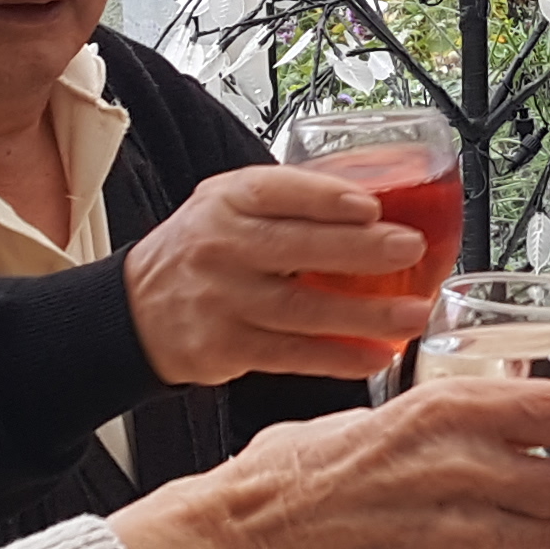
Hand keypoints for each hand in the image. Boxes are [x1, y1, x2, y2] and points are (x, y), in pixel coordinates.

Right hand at [127, 164, 431, 385]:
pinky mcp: (226, 348)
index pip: (279, 191)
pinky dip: (338, 357)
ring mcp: (222, 301)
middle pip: (297, 248)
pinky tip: (375, 356)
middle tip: (410, 249)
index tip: (372, 206)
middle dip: (360, 250)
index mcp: (227, 201)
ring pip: (302, 310)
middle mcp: (221, 247)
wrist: (136, 310)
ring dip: (364, 316)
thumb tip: (374, 202)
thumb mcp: (228, 203)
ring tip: (412, 314)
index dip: (327, 199)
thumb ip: (288, 198)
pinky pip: (292, 355)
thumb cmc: (200, 249)